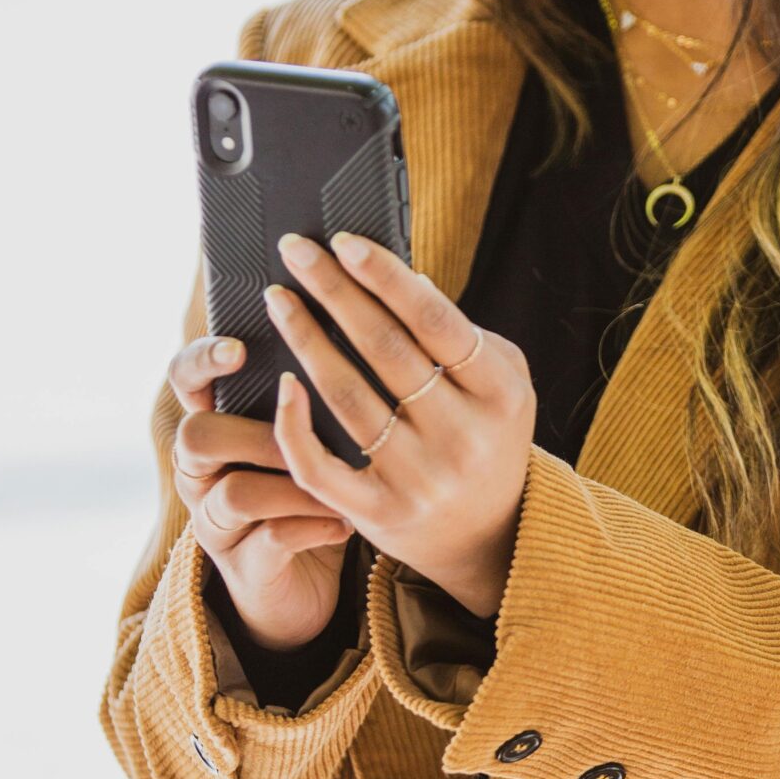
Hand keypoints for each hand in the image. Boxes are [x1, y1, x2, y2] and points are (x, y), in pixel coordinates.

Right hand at [167, 335, 354, 650]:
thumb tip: (348, 347)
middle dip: (256, 435)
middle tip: (305, 441)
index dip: (203, 360)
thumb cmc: (313, 496)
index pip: (185, 380)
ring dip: (295, 487)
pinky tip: (346, 525)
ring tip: (340, 489)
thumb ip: (312, 403)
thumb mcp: (312, 444)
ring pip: (235, 492)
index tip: (238, 349)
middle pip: (195, 436)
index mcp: (215, 428)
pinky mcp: (243, 567)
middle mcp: (201, 473)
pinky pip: (271, 539)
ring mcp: (215, 522)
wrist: (307, 588)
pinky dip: (313, 528)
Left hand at [264, 232, 535, 617]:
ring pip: (347, 397)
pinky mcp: (378, 514)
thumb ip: (462, 335)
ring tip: (278, 300)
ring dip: (305, 339)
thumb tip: (404, 276)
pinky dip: (294, 425)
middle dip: (334, 292)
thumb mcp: (501, 385)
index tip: (344, 242)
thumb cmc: (489, 438)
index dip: (386, 278)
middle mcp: (463, 438)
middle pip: (385, 350)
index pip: (437, 322)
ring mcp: (419, 480)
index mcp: (500, 395)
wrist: (491, 536)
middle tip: (295, 252)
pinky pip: (321, 465)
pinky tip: (284, 382)